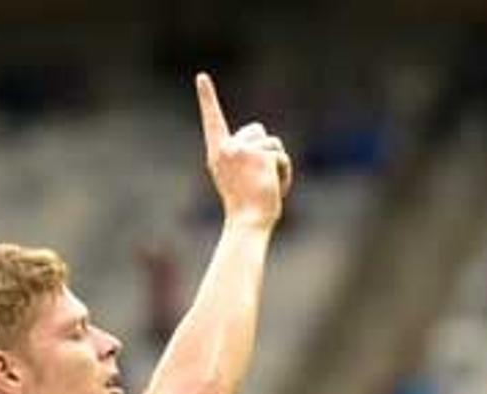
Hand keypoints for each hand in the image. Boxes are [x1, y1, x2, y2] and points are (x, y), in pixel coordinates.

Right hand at [196, 72, 291, 228]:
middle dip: (266, 150)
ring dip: (277, 165)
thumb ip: (243, 159)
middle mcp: (227, 148)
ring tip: (266, 187)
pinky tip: (275, 189)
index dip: (207, 98)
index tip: (202, 77)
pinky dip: (284, 174)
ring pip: (274, 145)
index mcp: (217, 153)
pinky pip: (282, 158)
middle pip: (258, 131)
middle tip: (258, 179)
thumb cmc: (245, 208)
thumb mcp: (237, 179)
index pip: (212, 120)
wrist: (248, 223)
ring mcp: (243, 150)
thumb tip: (265, 150)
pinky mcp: (261, 155)